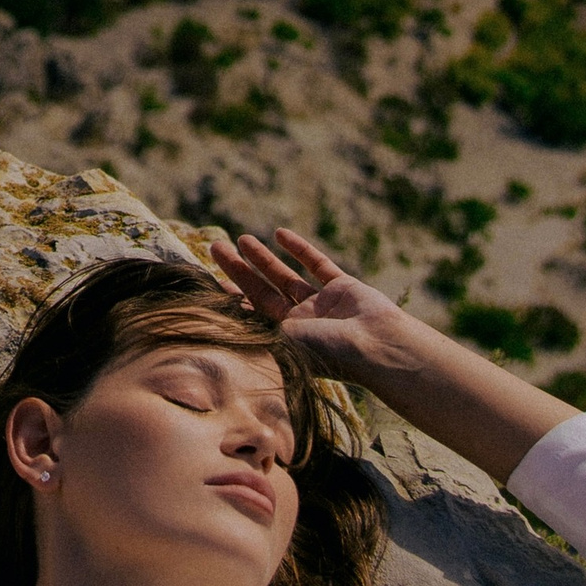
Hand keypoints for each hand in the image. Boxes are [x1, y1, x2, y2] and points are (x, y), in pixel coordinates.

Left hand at [207, 225, 417, 384]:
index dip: (229, 296)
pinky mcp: (344, 289)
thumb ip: (255, 329)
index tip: (207, 279)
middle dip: (240, 269)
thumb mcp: (282, 343)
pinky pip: (318, 265)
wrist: (377, 347)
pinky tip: (281, 233)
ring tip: (242, 238)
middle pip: (263, 291)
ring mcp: (323, 306)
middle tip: (217, 247)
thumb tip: (212, 323)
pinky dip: (300, 249)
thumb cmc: (328, 352)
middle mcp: (302, 324)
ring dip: (264, 257)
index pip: (250, 314)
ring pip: (287, 276)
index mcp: (285, 341)